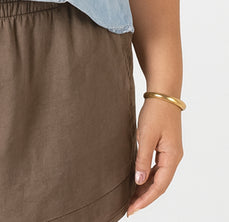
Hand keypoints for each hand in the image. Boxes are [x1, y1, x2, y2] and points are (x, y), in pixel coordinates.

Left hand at [127, 98, 182, 215]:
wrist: (163, 93)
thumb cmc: (155, 111)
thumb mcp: (146, 135)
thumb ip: (142, 159)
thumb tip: (139, 181)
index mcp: (172, 157)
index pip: (159, 186)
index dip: (145, 199)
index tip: (132, 209)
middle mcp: (174, 157)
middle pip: (160, 184)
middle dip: (145, 197)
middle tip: (129, 208)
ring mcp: (170, 152)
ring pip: (159, 177)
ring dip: (146, 188)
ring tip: (131, 198)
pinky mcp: (165, 146)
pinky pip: (157, 168)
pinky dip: (148, 176)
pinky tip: (138, 180)